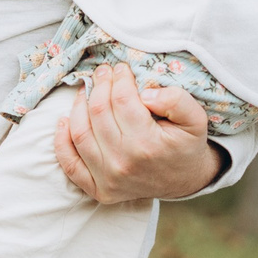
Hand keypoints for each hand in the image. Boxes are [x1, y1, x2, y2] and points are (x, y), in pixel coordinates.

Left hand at [53, 64, 221, 203]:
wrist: (185, 180)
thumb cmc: (186, 144)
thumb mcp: (195, 119)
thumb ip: (176, 100)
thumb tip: (145, 93)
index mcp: (148, 145)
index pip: (121, 100)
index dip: (119, 78)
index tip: (121, 68)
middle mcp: (124, 163)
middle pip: (98, 113)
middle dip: (99, 85)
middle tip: (103, 72)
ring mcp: (108, 179)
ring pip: (80, 133)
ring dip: (79, 105)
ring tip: (88, 89)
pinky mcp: (98, 189)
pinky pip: (70, 164)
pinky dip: (61, 141)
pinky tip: (64, 120)